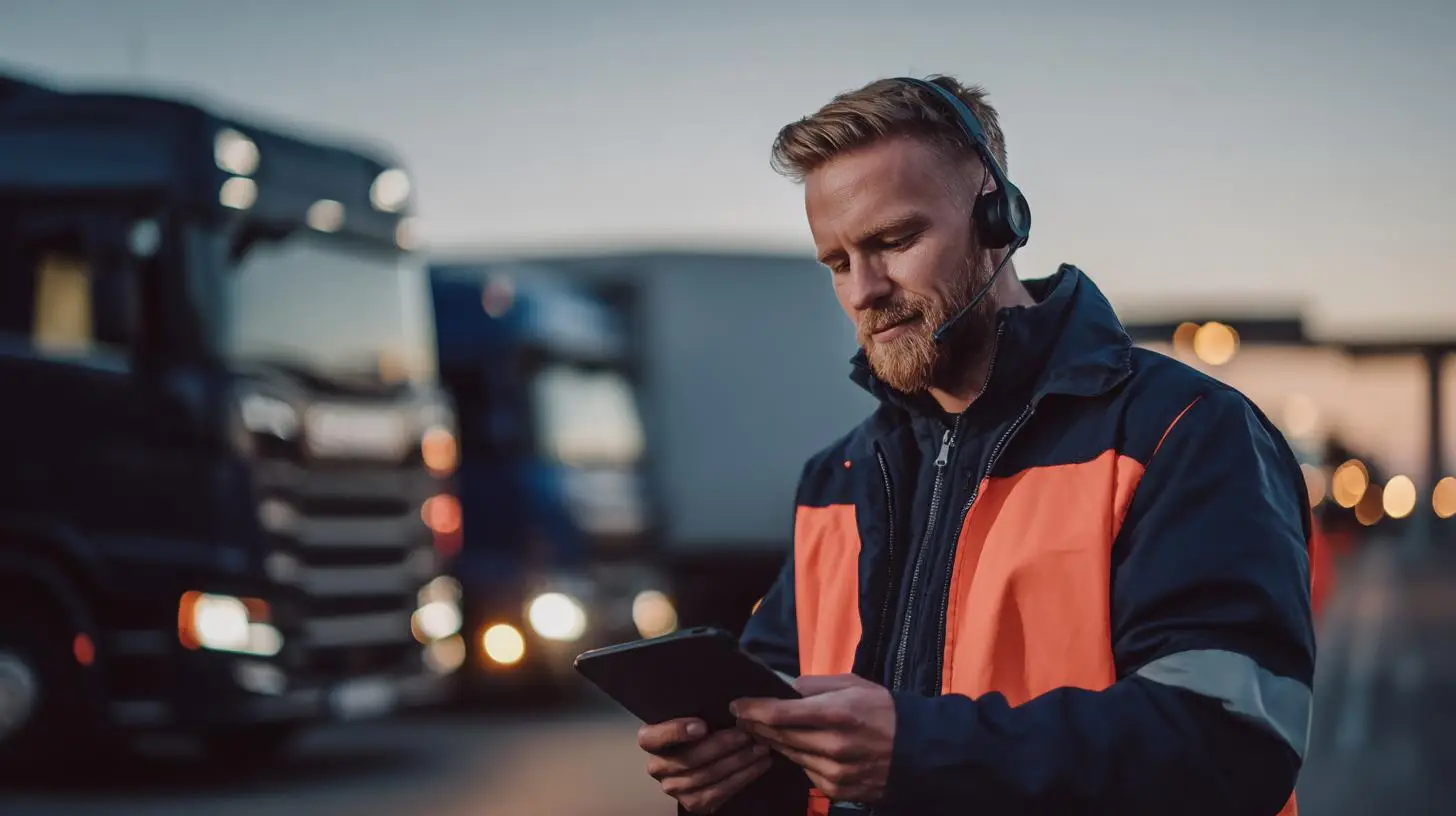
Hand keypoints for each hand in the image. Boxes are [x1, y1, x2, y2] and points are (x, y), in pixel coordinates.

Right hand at [638, 717, 773, 813]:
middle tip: (745, 733)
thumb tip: (726, 701)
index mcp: (650, 741)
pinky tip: (759, 765)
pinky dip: (742, 778)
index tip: (702, 725)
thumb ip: (701, 709)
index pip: (650, 738)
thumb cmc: (707, 727)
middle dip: (720, 745)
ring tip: (759, 747)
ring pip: (705, 776)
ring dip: (737, 761)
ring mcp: (673, 788)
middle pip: (687, 759)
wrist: (716, 757)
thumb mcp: (699, 713)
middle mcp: (657, 767)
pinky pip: (717, 793)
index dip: (674, 732)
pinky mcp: (692, 803)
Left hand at [731, 674, 895, 803]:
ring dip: (773, 743)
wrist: (918, 750)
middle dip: (756, 726)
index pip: (780, 714)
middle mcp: (833, 746)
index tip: (736, 705)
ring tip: (761, 730)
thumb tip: (785, 689)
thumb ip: (815, 685)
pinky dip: (798, 759)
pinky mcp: (837, 789)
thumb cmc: (883, 710)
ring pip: (790, 756)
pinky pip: (806, 772)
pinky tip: (796, 748)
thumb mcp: (852, 684)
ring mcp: (835, 772)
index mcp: (836, 714)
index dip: (753, 710)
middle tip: (742, 717)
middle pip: (779, 737)